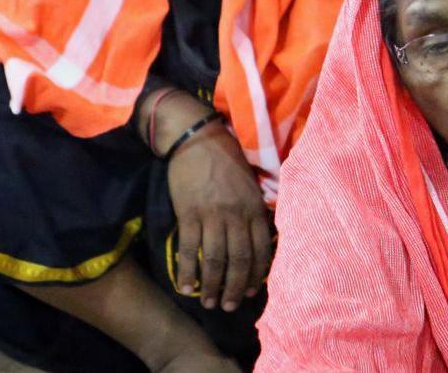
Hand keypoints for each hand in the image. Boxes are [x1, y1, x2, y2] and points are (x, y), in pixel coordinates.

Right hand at [167, 121, 273, 311]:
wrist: (197, 140)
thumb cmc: (227, 161)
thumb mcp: (251, 185)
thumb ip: (254, 211)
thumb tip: (258, 240)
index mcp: (254, 208)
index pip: (261, 250)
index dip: (256, 275)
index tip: (251, 291)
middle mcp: (236, 215)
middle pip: (239, 261)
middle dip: (235, 288)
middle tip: (230, 306)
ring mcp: (212, 216)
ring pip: (215, 260)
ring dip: (212, 286)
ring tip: (210, 303)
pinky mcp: (189, 214)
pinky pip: (189, 250)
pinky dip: (187, 271)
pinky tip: (186, 286)